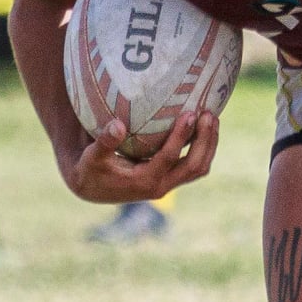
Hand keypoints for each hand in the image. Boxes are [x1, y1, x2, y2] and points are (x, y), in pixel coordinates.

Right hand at [61, 111, 217, 202]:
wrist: (91, 188)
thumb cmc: (90, 169)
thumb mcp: (91, 157)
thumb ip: (104, 142)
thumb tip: (117, 125)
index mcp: (144, 181)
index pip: (169, 158)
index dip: (181, 136)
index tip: (190, 113)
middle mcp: (161, 186)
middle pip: (194, 166)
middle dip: (206, 140)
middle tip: (209, 114)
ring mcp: (168, 184)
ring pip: (198, 167)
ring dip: (209, 144)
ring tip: (212, 117)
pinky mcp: (170, 179)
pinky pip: (194, 166)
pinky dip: (202, 148)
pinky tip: (203, 127)